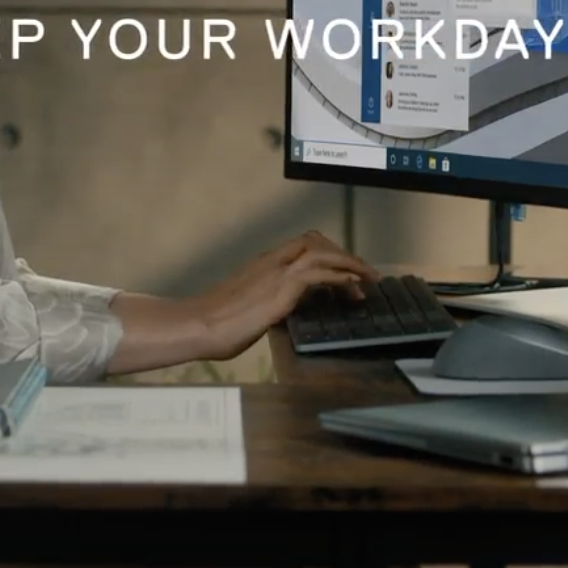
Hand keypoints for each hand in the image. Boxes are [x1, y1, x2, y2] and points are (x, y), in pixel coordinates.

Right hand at [189, 231, 378, 360]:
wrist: (199, 326)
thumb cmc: (215, 323)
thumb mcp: (248, 308)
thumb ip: (267, 303)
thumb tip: (281, 312)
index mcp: (263, 265)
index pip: (302, 246)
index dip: (328, 254)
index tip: (345, 272)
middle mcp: (272, 262)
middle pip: (315, 241)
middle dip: (342, 254)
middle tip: (363, 275)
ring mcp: (277, 272)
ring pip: (321, 251)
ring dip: (349, 263)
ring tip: (368, 280)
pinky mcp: (282, 288)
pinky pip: (318, 273)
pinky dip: (340, 276)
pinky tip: (353, 286)